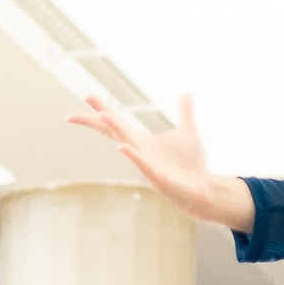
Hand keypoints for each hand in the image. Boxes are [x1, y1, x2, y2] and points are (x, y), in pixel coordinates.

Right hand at [63, 91, 254, 233]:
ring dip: (115, 129)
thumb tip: (186, 93)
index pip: (117, 124)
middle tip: (81, 104)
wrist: (202, 191)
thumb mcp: (188, 132)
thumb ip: (185, 112)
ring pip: (126, 144)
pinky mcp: (157, 178)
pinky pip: (143, 165)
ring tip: (102, 114)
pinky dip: (133, 156)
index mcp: (143, 141)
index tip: (86, 97)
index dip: (102, 109)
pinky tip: (122, 147)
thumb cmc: (190, 165)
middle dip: (98, 119)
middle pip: (114, 132)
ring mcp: (146, 165)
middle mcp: (139, 152)